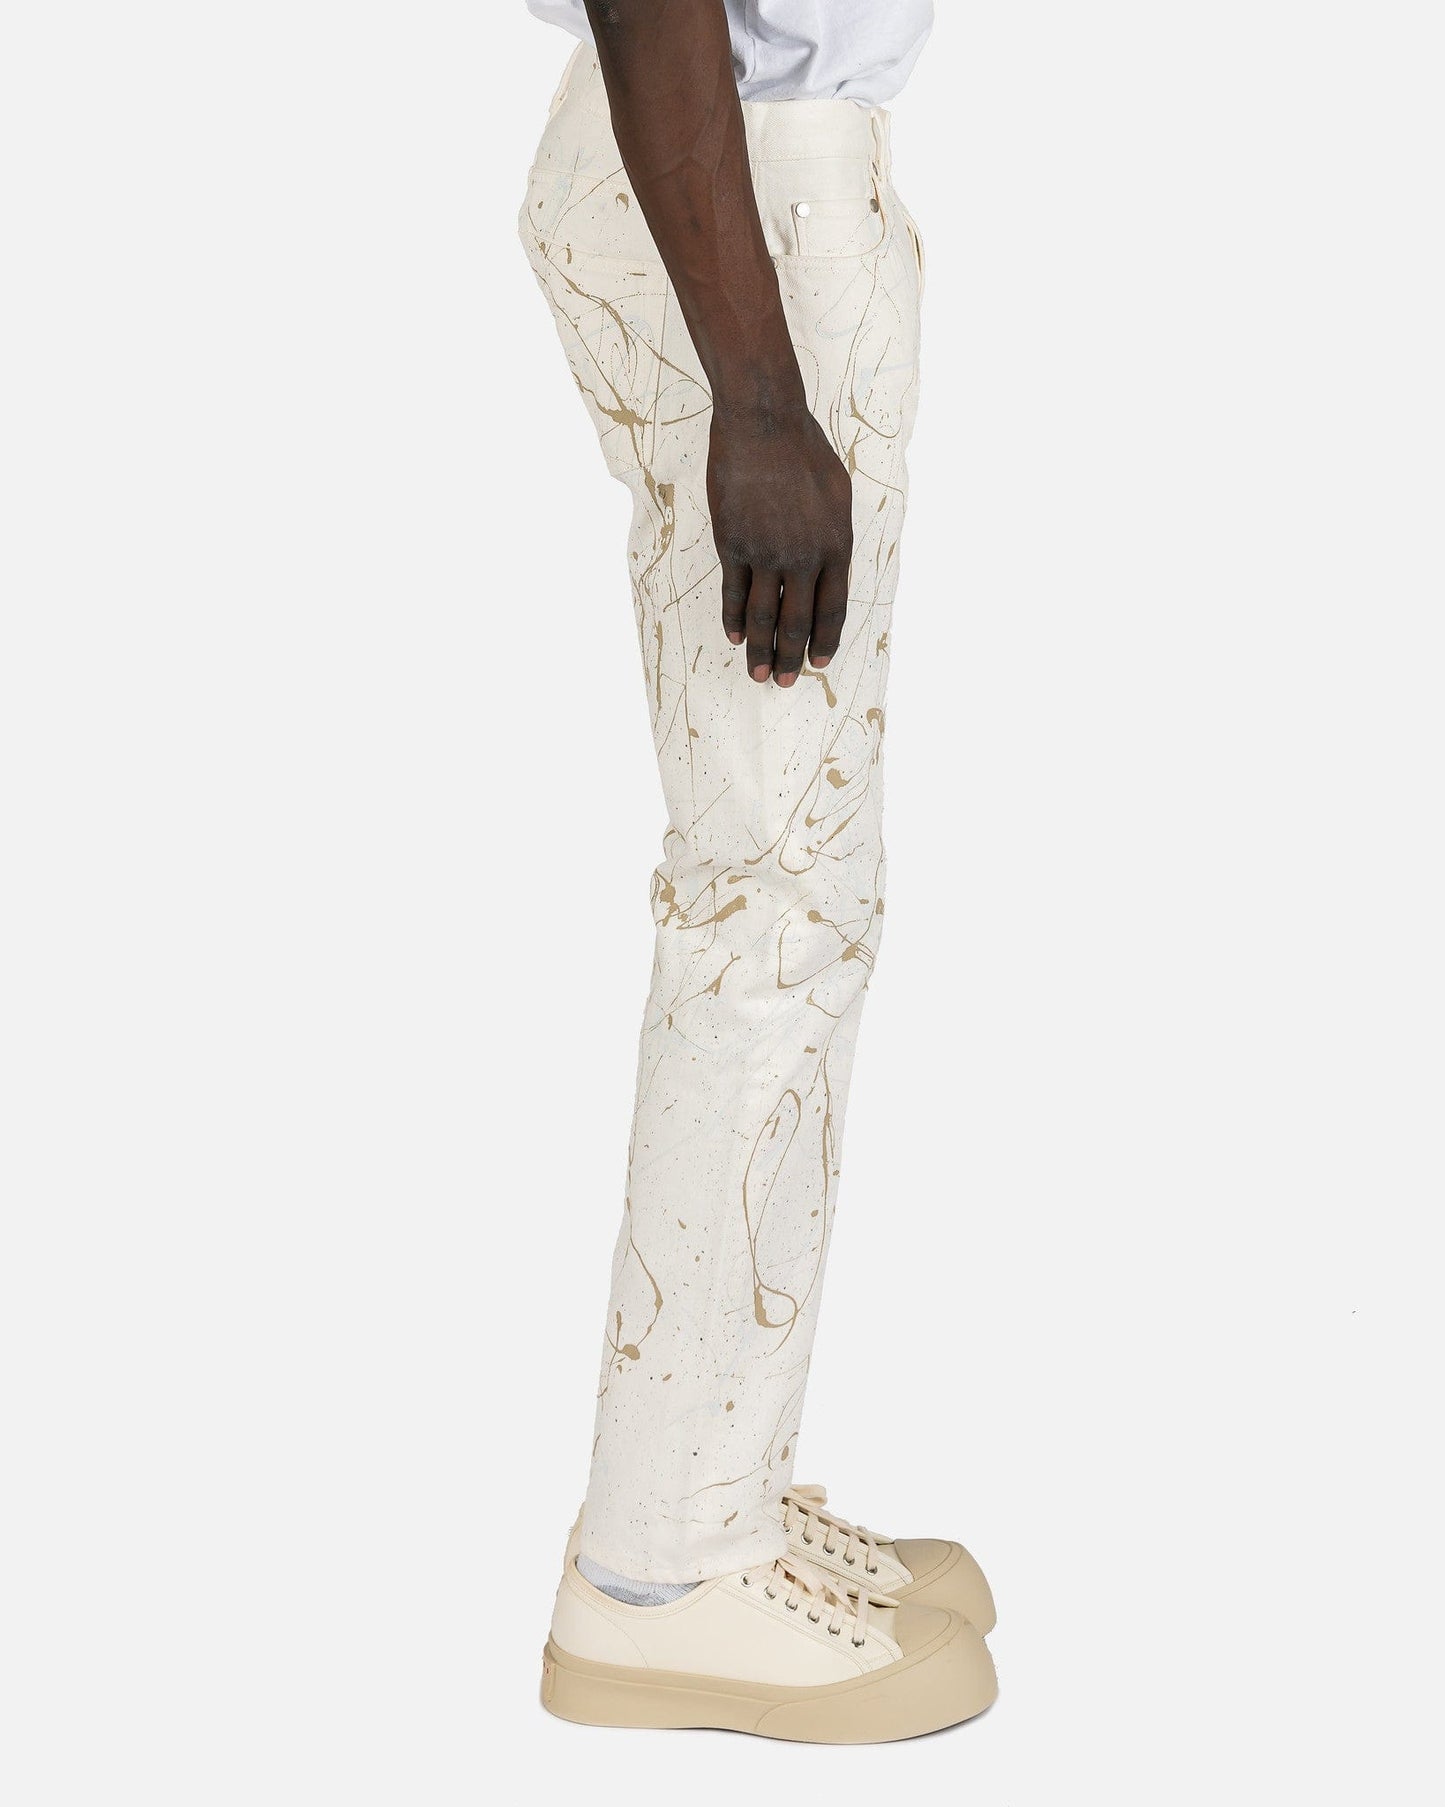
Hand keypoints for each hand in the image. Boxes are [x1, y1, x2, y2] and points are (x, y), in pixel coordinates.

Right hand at [708, 400, 852, 686]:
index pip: (832, 608)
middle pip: (798, 621)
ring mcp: (766, 552)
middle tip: (787, 683)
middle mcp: (804, 556)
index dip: (825, 640)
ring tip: (760, 675)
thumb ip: (835, 535)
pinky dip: (733, 619)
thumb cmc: (804, 450)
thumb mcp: (838, 493)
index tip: (819, 663)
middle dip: (792, 657)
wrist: (763, 422)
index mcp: (836, 545)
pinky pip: (734, 592)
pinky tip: (735, 637)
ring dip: (761, 649)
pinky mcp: (734, 543)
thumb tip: (830, 568)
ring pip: (763, 615)